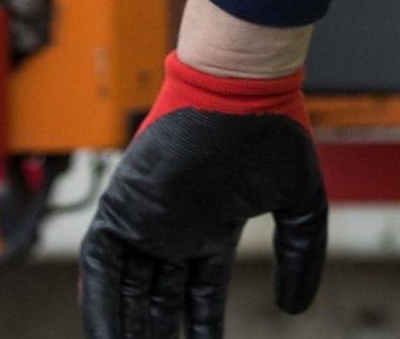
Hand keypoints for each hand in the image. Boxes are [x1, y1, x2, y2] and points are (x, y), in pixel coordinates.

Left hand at [78, 52, 329, 338]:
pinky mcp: (120, 208)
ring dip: (127, 328)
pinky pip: (100, 268)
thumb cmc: (273, 128)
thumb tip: (295, 308)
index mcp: (210, 225)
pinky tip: (108, 337)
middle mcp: (174, 226)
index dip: (201, 325)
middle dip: (159, 334)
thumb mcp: (300, 205)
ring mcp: (145, 218)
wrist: (241, 86)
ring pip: (126, 289)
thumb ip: (299, 256)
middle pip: (158, 297)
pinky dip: (99, 305)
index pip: (197, 290)